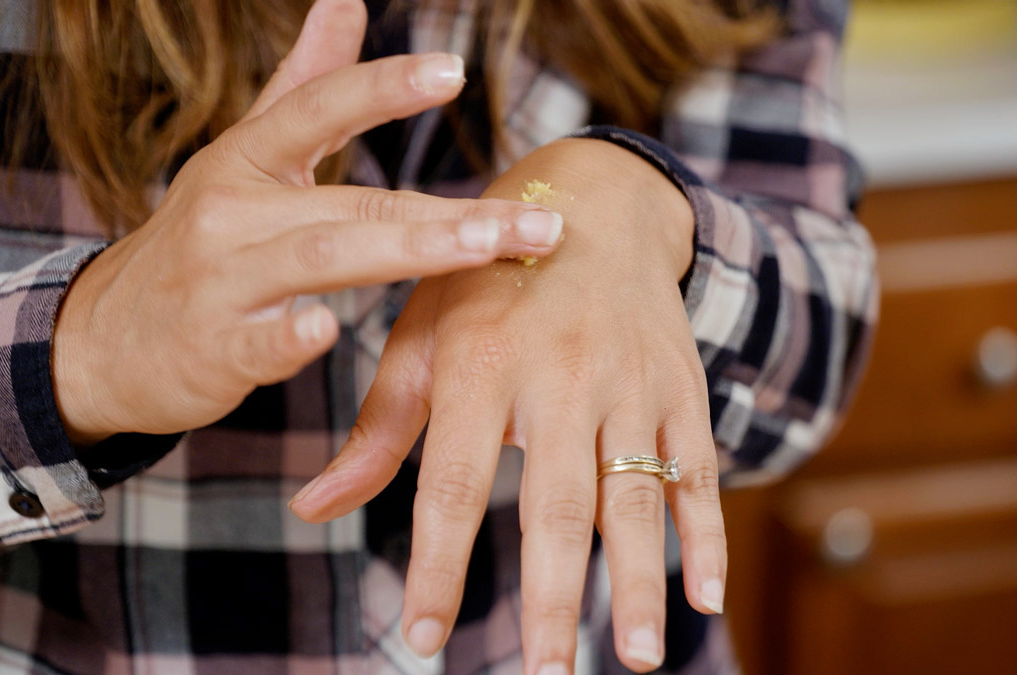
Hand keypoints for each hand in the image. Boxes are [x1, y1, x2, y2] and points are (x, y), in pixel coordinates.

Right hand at [52, 0, 563, 444]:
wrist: (110, 337)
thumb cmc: (203, 239)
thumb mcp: (244, 154)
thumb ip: (302, 84)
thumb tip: (347, 0)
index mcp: (248, 158)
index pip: (319, 109)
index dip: (383, 87)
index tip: (452, 70)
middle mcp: (232, 209)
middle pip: (353, 202)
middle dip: (450, 213)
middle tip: (537, 224)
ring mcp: (219, 279)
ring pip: (321, 259)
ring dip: (407, 251)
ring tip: (486, 250)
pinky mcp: (211, 349)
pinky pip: (255, 341)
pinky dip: (288, 336)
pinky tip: (326, 330)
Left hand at [291, 139, 725, 673]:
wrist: (595, 206)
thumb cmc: (487, 283)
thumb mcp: (421, 338)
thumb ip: (377, 429)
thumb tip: (312, 509)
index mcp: (481, 364)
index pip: (453, 485)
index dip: (438, 566)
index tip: (421, 640)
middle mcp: (560, 376)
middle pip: (557, 505)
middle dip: (550, 597)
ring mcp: (629, 384)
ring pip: (636, 495)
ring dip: (637, 582)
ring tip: (634, 656)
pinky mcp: (679, 389)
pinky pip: (699, 468)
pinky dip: (705, 534)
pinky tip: (704, 595)